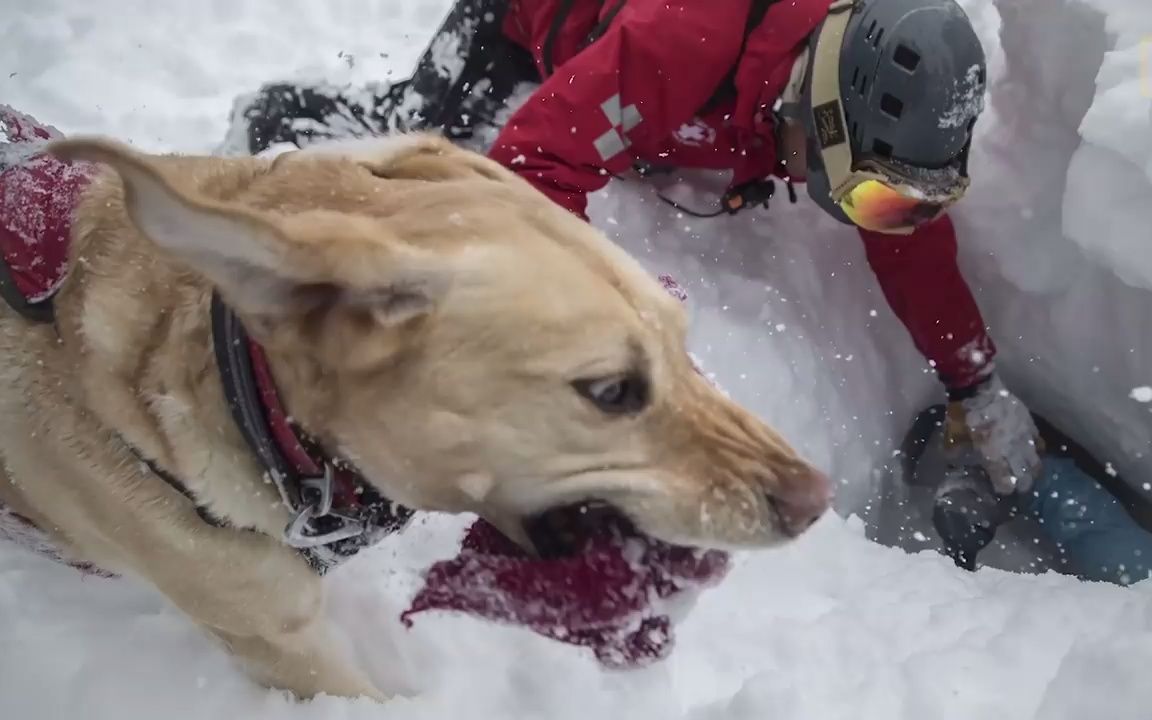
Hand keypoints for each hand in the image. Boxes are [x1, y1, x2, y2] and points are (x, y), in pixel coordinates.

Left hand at [945, 374, 1042, 494]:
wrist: (979, 388)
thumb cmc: (964, 413)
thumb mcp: (953, 435)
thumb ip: (955, 450)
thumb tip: (952, 459)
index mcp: (994, 455)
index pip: (1006, 482)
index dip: (1004, 489)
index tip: (1001, 491)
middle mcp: (1013, 450)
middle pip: (1025, 476)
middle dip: (1022, 485)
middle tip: (1017, 487)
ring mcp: (1024, 437)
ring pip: (1036, 462)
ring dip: (1032, 471)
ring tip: (1028, 475)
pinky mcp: (1030, 424)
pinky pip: (1039, 443)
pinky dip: (1037, 451)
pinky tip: (1033, 453)